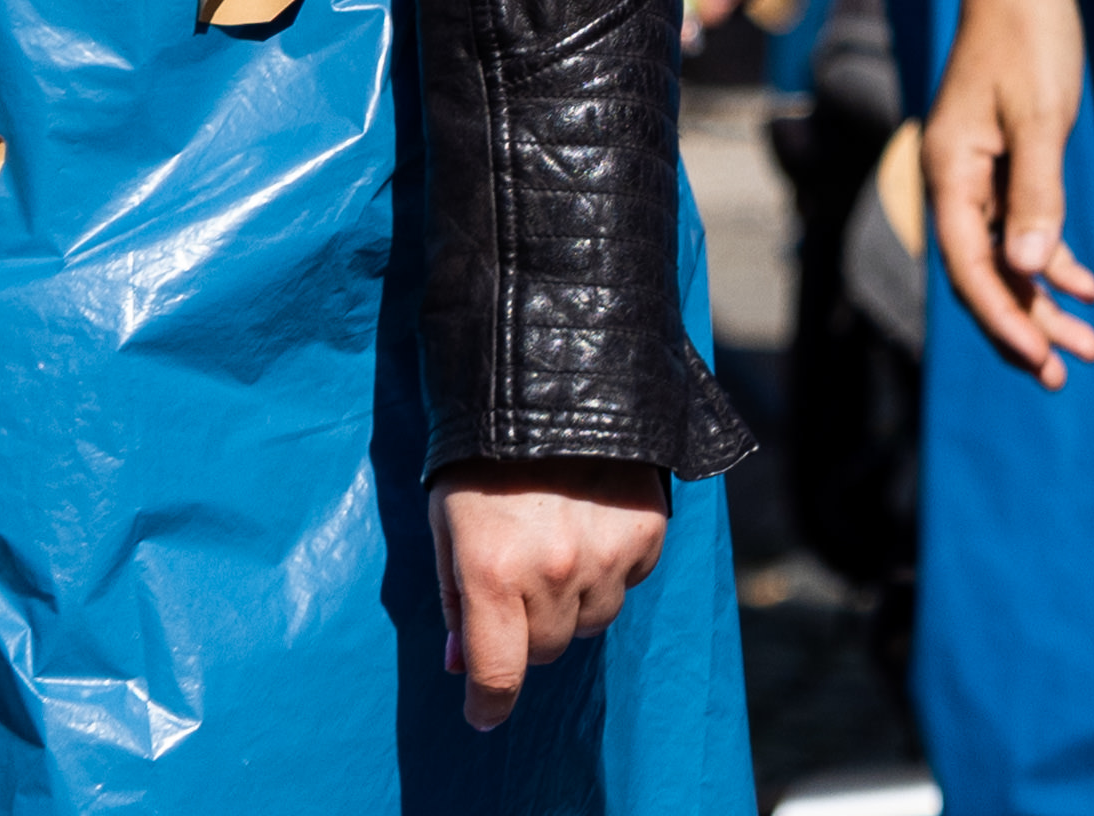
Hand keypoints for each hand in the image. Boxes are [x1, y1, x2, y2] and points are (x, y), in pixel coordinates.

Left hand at [424, 460, 666, 731]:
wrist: (553, 379)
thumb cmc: (483, 458)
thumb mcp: (448, 525)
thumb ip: (455, 599)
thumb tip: (461, 663)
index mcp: (491, 572)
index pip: (499, 673)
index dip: (488, 705)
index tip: (483, 715)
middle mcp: (552, 571)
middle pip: (547, 649)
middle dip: (527, 631)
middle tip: (517, 585)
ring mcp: (605, 554)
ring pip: (593, 620)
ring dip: (573, 601)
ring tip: (557, 545)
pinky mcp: (646, 532)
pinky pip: (629, 581)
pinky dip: (611, 567)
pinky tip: (590, 524)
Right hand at [923, 0, 1093, 380]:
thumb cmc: (1029, 34)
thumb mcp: (1040, 115)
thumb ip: (1038, 193)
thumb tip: (1033, 270)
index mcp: (950, 172)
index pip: (968, 267)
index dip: (1004, 318)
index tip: (1043, 358)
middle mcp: (954, 180)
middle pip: (983, 273)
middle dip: (1025, 325)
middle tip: (1068, 371)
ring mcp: (976, 172)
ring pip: (1004, 255)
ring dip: (1042, 299)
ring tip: (1087, 343)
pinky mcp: (1002, 160)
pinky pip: (1019, 226)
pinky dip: (1051, 257)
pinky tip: (1084, 284)